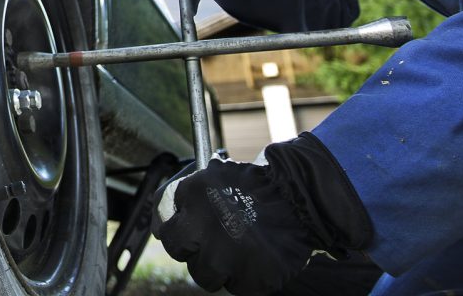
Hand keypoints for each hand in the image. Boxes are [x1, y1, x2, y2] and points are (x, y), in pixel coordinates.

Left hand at [152, 135, 373, 294]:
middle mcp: (205, 240)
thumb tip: (162, 227)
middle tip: (222, 241)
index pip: (169, 238)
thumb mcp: (210, 177)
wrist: (301, 197)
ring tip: (241, 247)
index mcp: (192, 211)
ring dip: (222, 267)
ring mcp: (228, 264)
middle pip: (190, 263)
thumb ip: (181, 199)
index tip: (192, 235)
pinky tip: (257, 256)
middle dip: (202, 254)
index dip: (181, 236)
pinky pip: (239, 286)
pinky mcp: (252, 282)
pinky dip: (246, 276)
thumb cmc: (254, 184)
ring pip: (210, 278)